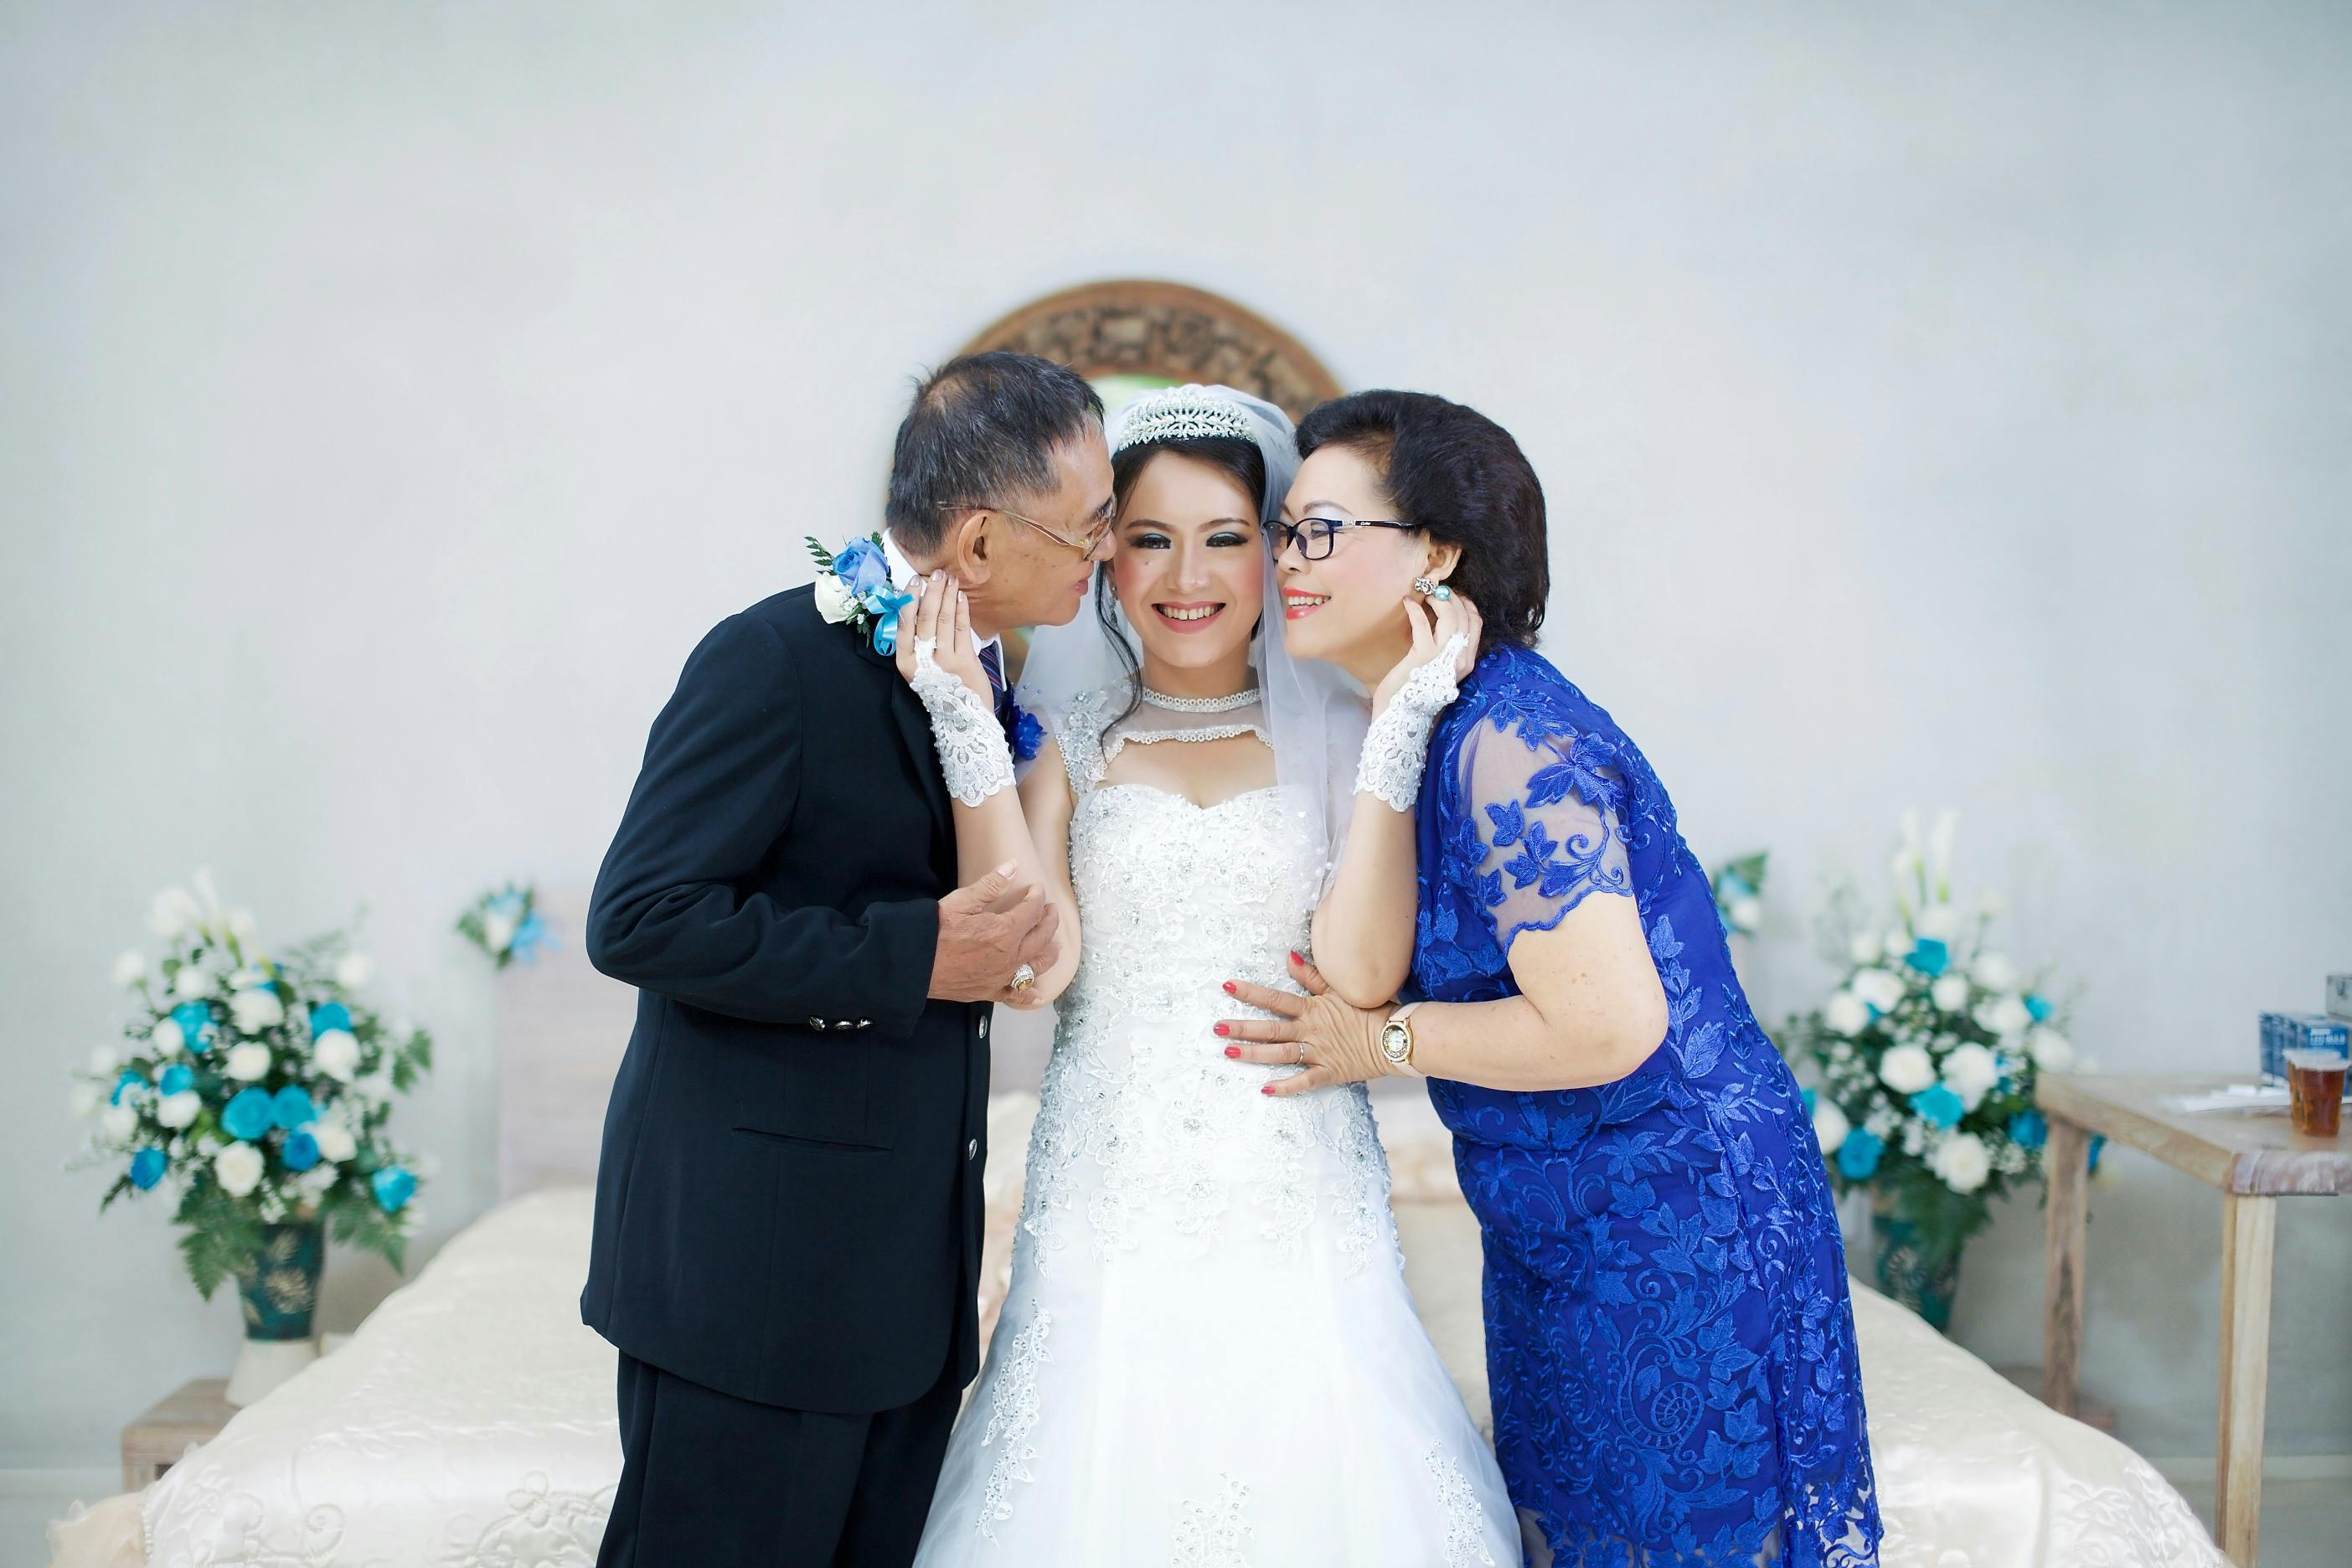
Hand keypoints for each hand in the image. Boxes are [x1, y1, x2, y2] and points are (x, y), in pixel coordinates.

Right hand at [893, 571, 992, 702]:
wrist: (963, 719)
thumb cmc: (941, 690)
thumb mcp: (921, 670)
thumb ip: (919, 644)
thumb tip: (922, 606)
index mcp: (906, 661)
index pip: (904, 624)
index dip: (909, 599)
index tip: (915, 580)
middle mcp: (922, 660)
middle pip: (925, 618)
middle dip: (931, 591)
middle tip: (936, 573)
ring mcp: (944, 661)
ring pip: (943, 620)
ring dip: (947, 596)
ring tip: (950, 579)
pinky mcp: (964, 662)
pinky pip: (961, 629)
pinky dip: (961, 610)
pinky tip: (961, 597)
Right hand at [930, 861, 1061, 1002]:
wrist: (915, 965)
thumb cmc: (935, 931)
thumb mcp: (961, 901)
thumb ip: (991, 885)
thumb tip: (1013, 866)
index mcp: (1005, 931)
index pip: (1031, 911)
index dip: (1037, 897)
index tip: (1037, 889)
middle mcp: (1010, 956)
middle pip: (1041, 937)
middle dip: (1049, 921)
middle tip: (1051, 911)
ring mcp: (1002, 976)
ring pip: (1036, 965)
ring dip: (1049, 954)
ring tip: (1055, 945)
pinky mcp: (990, 991)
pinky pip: (1016, 995)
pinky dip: (1029, 995)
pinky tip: (1037, 994)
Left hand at [1213, 951, 1396, 1096]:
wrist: (1396, 1038)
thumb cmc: (1370, 1010)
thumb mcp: (1341, 989)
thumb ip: (1313, 975)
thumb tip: (1289, 957)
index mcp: (1312, 1010)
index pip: (1275, 999)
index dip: (1250, 993)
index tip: (1227, 986)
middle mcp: (1310, 1031)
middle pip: (1270, 1029)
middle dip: (1242, 1028)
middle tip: (1216, 1027)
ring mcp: (1318, 1054)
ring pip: (1280, 1055)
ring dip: (1254, 1054)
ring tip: (1228, 1052)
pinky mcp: (1329, 1073)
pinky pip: (1304, 1082)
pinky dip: (1286, 1087)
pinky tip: (1265, 1090)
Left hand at [1370, 587, 1479, 717]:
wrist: (1400, 717)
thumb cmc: (1416, 693)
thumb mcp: (1439, 669)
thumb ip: (1446, 649)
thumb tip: (1442, 620)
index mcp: (1467, 662)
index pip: (1476, 624)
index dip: (1466, 604)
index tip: (1453, 595)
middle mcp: (1460, 659)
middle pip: (1465, 616)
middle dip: (1452, 597)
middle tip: (1437, 589)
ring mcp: (1443, 657)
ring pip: (1449, 616)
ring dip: (1437, 599)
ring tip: (1425, 593)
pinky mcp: (1422, 656)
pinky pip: (1422, 624)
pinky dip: (1415, 609)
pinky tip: (1408, 602)